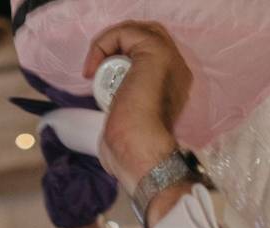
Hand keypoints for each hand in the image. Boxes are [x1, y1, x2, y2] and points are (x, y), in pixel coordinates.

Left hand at [83, 21, 192, 194]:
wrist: (141, 153)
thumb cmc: (133, 149)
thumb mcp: (129, 122)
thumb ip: (127, 108)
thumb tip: (111, 114)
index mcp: (173, 86)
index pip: (151, 56)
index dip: (123, 58)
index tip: (100, 79)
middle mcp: (177, 69)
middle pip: (147, 36)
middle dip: (117, 45)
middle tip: (96, 67)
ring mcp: (169, 59)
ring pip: (135, 31)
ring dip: (108, 44)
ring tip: (93, 69)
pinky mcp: (155, 53)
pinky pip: (125, 32)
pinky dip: (103, 44)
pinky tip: (92, 69)